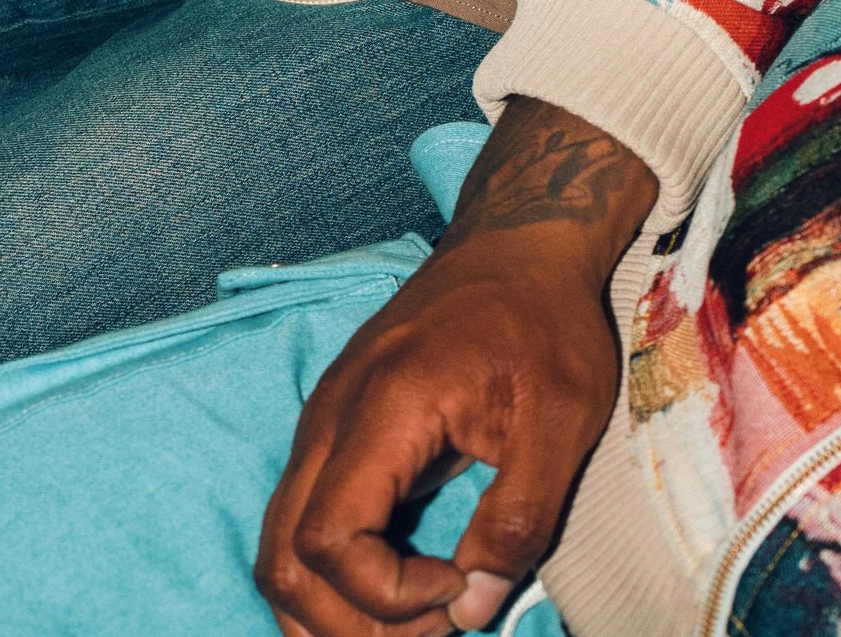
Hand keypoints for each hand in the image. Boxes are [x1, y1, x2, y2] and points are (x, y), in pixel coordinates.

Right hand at [258, 102, 651, 636]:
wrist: (518, 243)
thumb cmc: (544, 321)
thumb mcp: (561, 422)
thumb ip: (517, 522)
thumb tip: (471, 608)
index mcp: (384, 406)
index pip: (329, 540)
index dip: (386, 596)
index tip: (457, 587)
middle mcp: (332, 416)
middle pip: (285, 560)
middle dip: (352, 625)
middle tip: (437, 623)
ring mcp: (323, 421)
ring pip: (280, 549)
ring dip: (334, 611)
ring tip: (416, 617)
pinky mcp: (333, 430)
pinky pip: (299, 522)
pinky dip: (330, 578)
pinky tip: (393, 591)